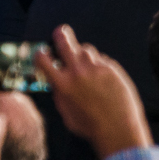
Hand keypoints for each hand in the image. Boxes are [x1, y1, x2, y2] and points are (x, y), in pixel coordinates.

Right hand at [39, 25, 151, 158]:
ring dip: (81, 54)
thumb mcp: (66, 113)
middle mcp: (78, 72)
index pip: (43, 59)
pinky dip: (97, 64)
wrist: (118, 127)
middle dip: (60, 35)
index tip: (41, 52)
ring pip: (86, 49)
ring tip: (84, 65)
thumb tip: (55, 82)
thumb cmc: (90, 125)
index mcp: (62, 84)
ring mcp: (96, 67)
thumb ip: (59, 95)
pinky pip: (101, 59)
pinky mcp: (111, 67)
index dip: (40, 54)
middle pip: (65, 42)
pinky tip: (100, 78)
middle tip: (60, 32)